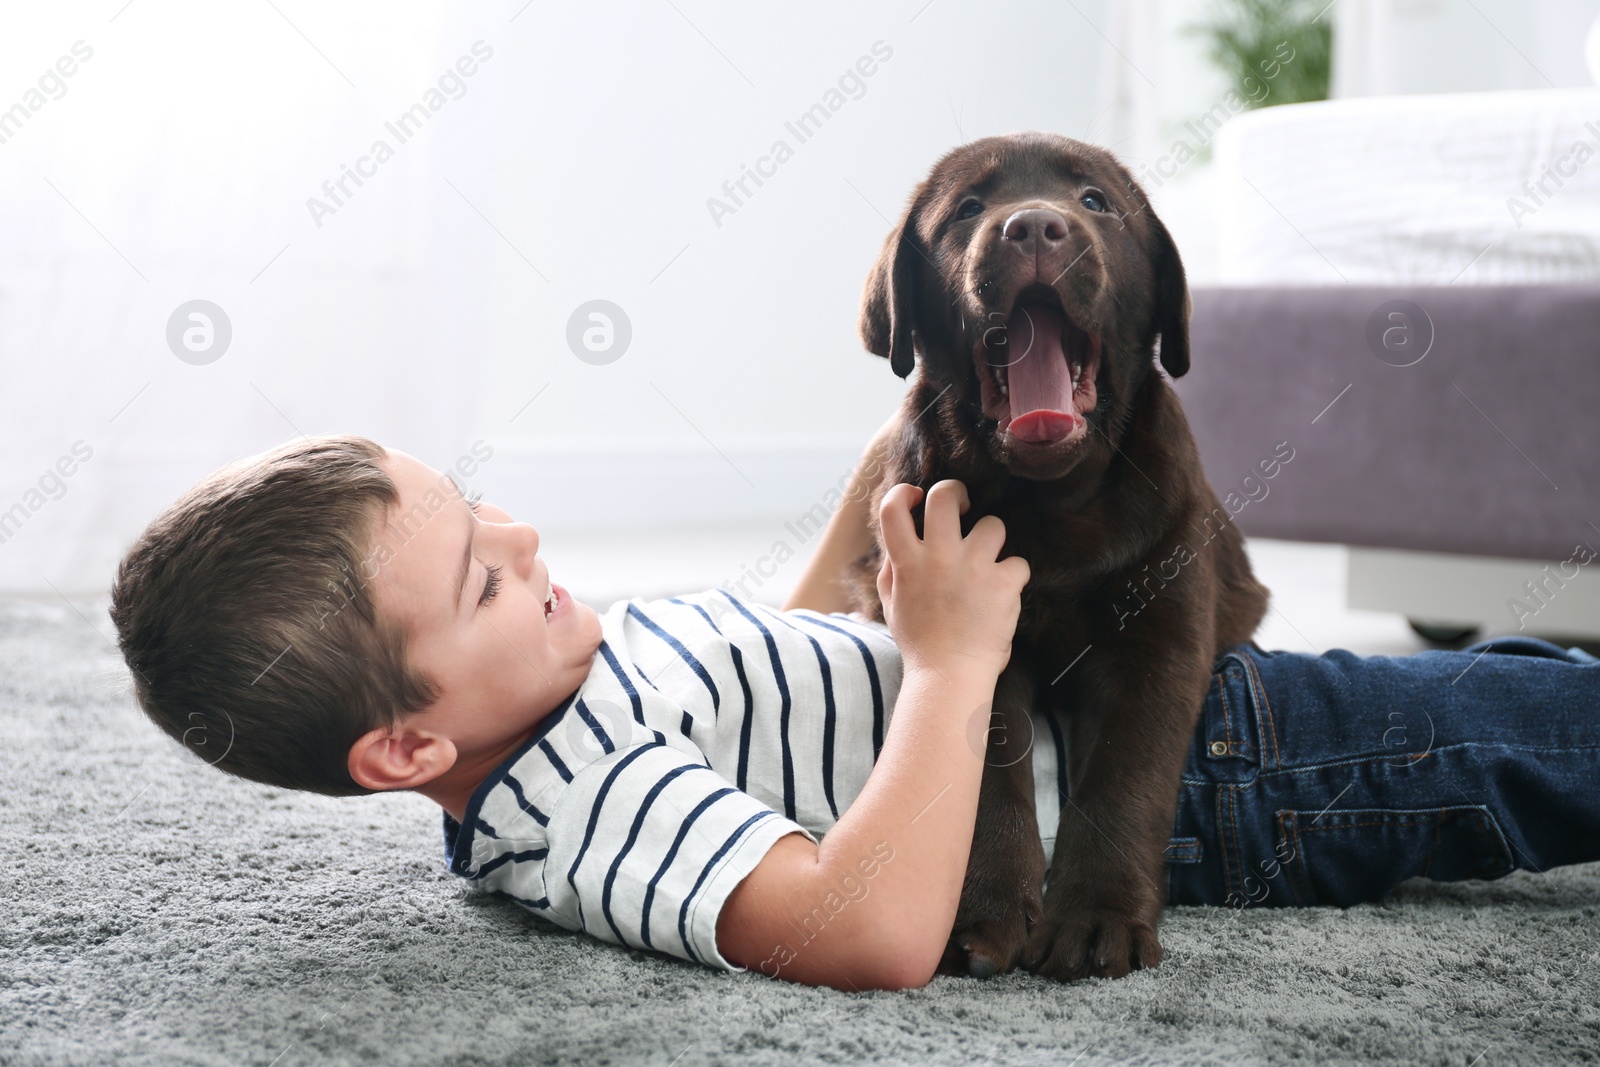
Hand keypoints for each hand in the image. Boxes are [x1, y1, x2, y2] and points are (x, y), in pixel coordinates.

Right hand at [876, 480, 1028, 679]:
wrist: (949, 678)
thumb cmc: (920, 644)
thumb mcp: (892, 605)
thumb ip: (893, 570)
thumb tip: (897, 543)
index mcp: (907, 563)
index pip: (893, 508)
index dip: (904, 493)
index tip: (917, 499)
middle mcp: (939, 558)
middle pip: (945, 496)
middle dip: (956, 492)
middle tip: (964, 505)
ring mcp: (973, 568)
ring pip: (994, 525)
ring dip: (993, 541)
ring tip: (988, 564)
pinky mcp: (1003, 583)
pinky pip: (1019, 563)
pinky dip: (1013, 578)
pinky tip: (1004, 595)